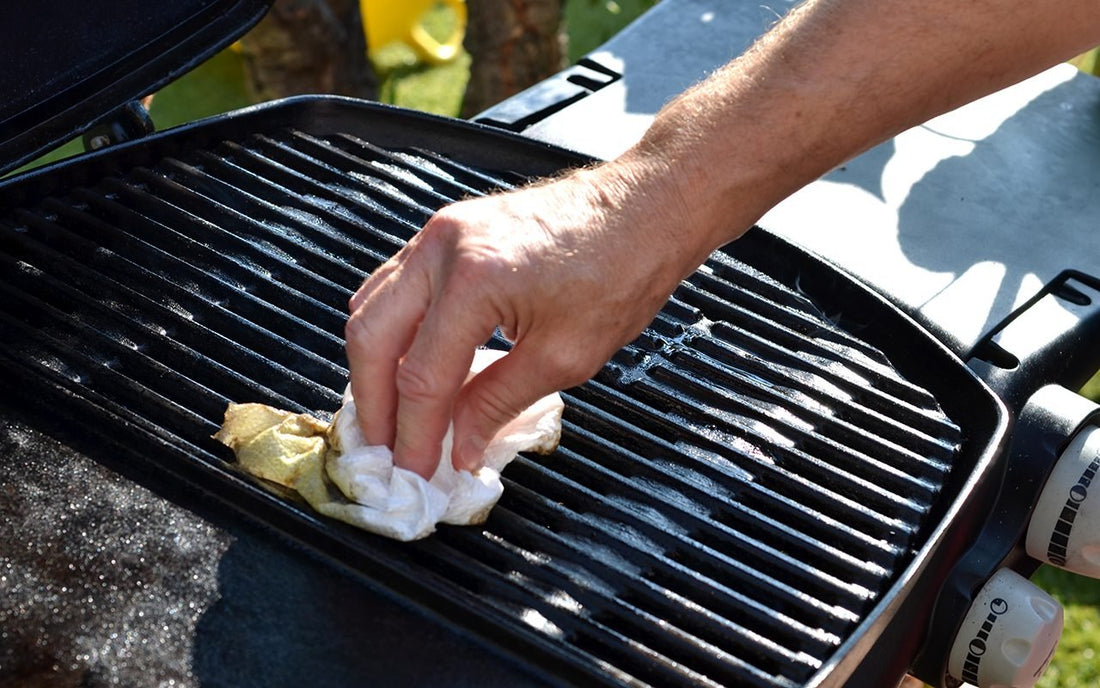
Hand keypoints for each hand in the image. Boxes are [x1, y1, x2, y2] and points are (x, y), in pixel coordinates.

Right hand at [345, 158, 711, 478]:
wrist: (646, 208)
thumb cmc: (622, 269)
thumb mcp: (566, 355)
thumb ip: (498, 403)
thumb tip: (459, 446)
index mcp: (473, 280)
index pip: (422, 376)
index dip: (414, 434)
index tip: (414, 471)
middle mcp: (444, 248)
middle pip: (372, 337)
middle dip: (373, 402)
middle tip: (384, 450)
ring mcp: (441, 233)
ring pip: (373, 307)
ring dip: (376, 366)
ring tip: (391, 415)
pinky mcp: (449, 230)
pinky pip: (395, 286)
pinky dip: (394, 331)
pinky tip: (407, 364)